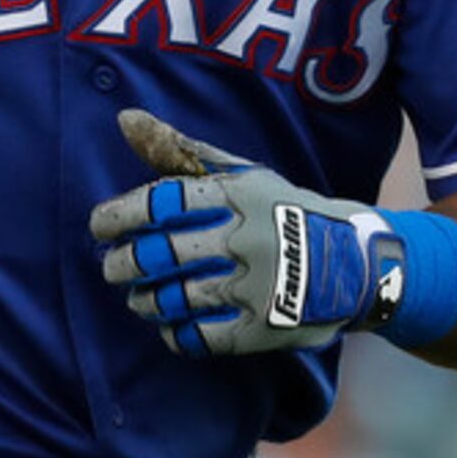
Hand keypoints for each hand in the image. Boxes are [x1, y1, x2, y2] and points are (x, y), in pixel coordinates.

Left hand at [89, 110, 406, 357]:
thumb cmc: (284, 212)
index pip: (161, 201)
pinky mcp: (262, 329)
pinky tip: (170, 325)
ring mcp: (255, 286)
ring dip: (143, 301)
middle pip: (158, 254)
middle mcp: (246, 239)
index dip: (118, 214)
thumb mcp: (243, 175)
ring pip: (173, 299)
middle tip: (112, 268)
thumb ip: (182, 152)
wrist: (358, 263)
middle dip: (121, 264)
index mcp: (238, 196)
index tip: (98, 226)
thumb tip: (123, 119)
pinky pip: (199, 338)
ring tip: (138, 297)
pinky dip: (174, 334)